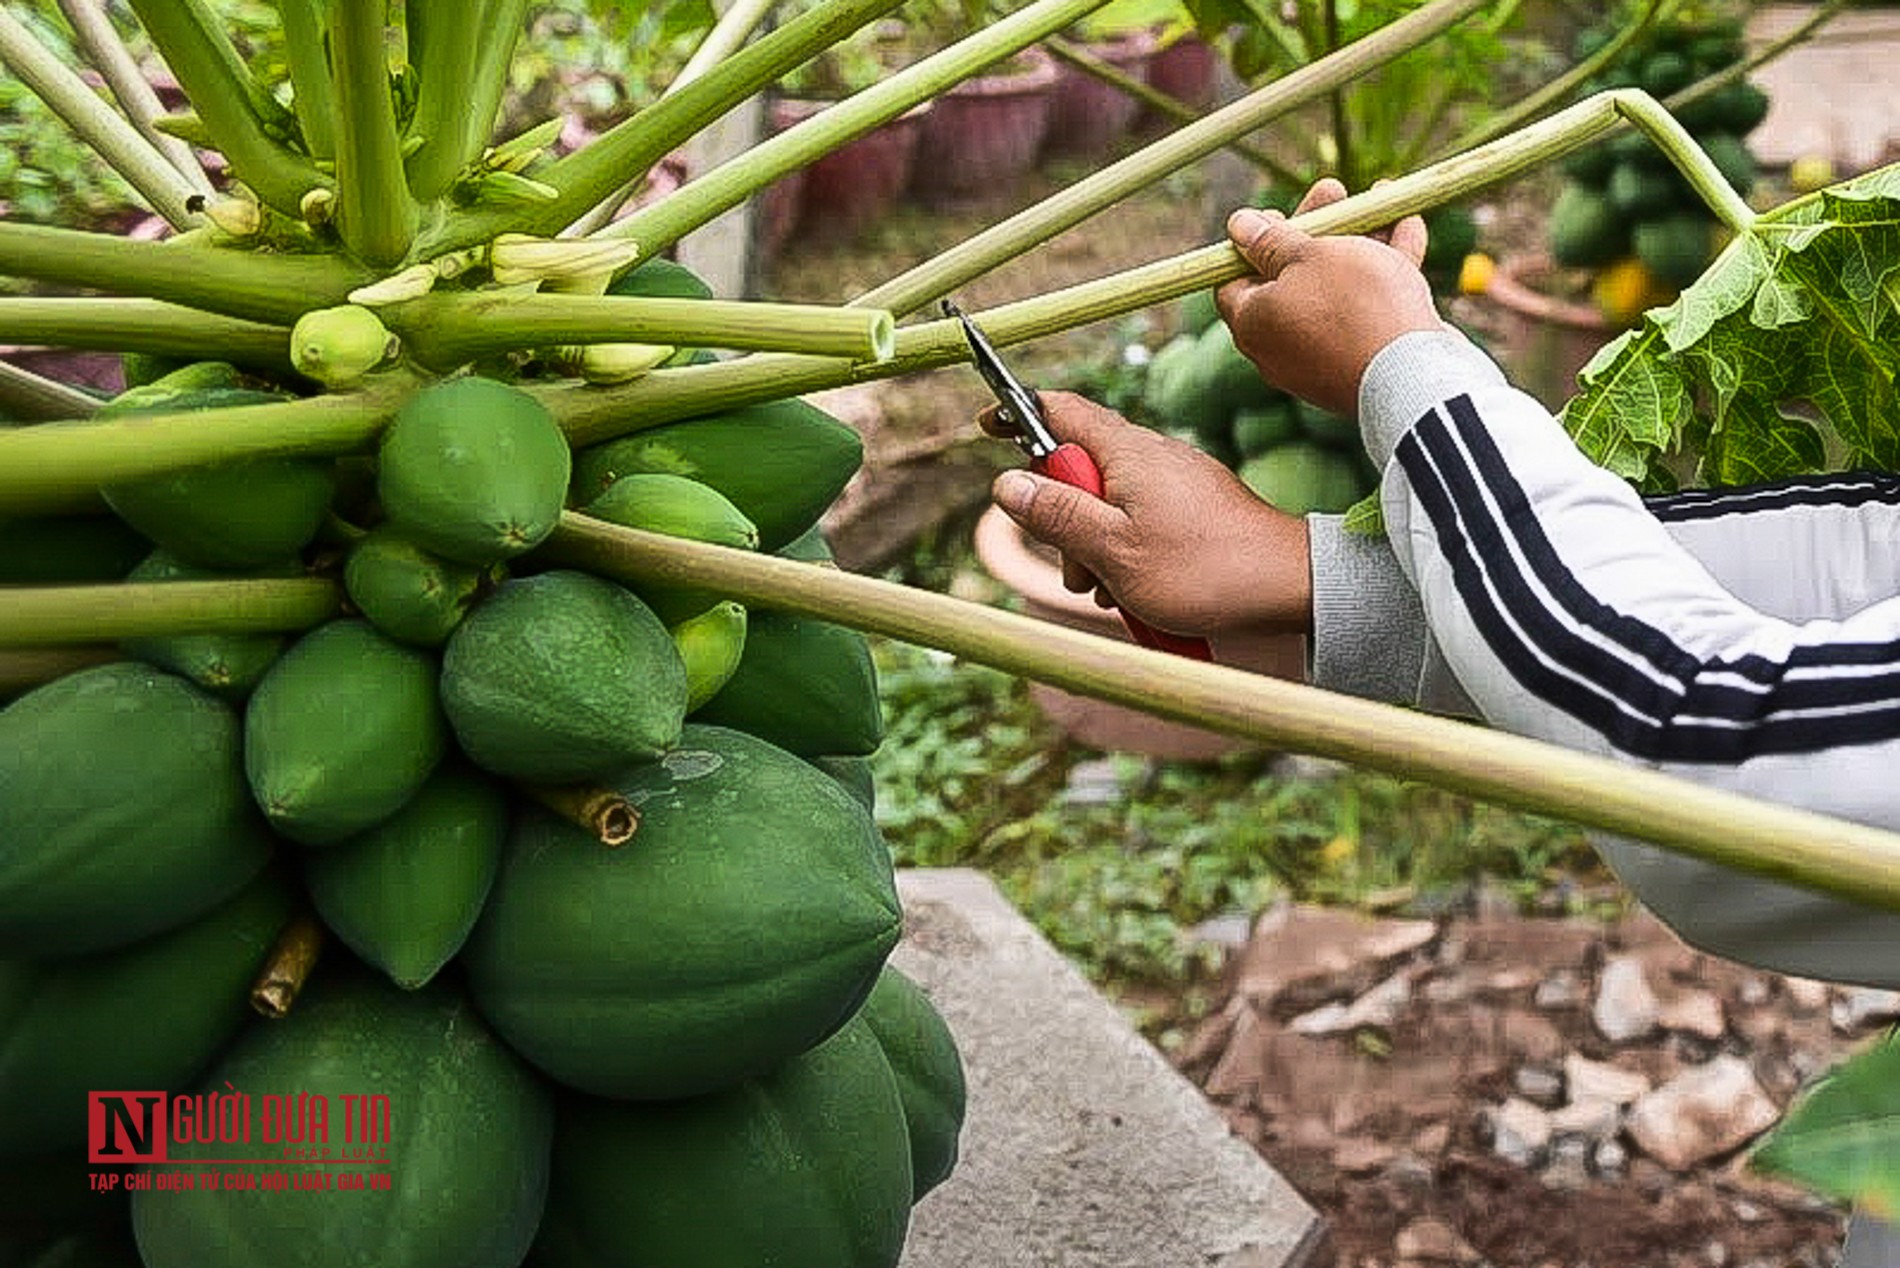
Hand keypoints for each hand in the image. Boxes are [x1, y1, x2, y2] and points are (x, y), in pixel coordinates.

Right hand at [984, 391, 1312, 636]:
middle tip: (1077, 567)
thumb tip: (1005, 484)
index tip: (986, 426)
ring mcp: (1174, 481)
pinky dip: (1127, 554)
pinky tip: (1141, 590)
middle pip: (1077, 469)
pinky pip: (1139, 521)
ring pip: (1107, 504)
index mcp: (1126, 451)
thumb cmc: (1204, 570)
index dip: (1016, 414)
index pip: (1058, 409)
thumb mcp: (1113, 550)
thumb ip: (1057, 515)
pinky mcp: (1193, 507)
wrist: (1291, 587)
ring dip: (1095, 547)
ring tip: (1115, 590)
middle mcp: (1150, 455)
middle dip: (1062, 519)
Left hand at [1216, 178, 1443, 417]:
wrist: (1414, 372)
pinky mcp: (1364, 360)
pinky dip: (1386, 268)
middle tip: (1335, 190)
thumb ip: (1273, 240)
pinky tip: (1409, 225)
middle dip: (1315, 229)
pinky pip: (1368, 308)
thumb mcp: (1308, 254)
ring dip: (1357, 240)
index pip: (1232, 281)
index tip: (1276, 215)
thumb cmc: (1353, 305)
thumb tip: (1238, 225)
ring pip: (1336, 289)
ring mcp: (1323, 357)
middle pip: (1289, 278)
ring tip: (1380, 195)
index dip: (1250, 244)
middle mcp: (1280, 347)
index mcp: (1253, 324)